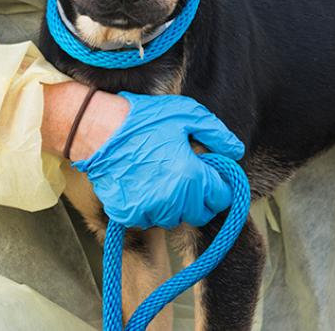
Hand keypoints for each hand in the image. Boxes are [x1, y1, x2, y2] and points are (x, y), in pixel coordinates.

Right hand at [71, 92, 244, 228]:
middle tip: (185, 175)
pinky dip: (149, 207)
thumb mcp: (187, 115)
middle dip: (199, 198)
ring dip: (174, 204)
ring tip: (162, 178)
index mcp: (192, 178)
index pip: (221, 198)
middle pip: (200, 214)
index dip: (218, 185)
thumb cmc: (144, 120)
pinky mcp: (128, 215)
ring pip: (174, 218)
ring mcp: (149, 210)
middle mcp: (173, 201)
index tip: (208, 174)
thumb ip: (216, 134)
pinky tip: (142, 185)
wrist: (98, 130)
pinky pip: (148, 219)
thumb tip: (235, 151)